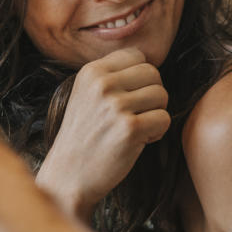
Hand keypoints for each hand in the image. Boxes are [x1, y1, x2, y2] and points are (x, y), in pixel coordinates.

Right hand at [38, 47, 169, 219]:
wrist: (67, 176)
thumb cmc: (83, 138)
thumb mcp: (86, 96)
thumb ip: (112, 76)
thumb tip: (150, 63)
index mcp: (90, 72)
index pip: (137, 55)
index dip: (140, 78)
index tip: (128, 98)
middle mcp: (101, 84)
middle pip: (153, 73)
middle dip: (152, 96)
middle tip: (136, 116)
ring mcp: (115, 106)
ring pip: (162, 96)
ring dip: (155, 114)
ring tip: (134, 129)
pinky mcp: (129, 129)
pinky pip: (164, 119)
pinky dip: (156, 133)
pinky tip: (138, 141)